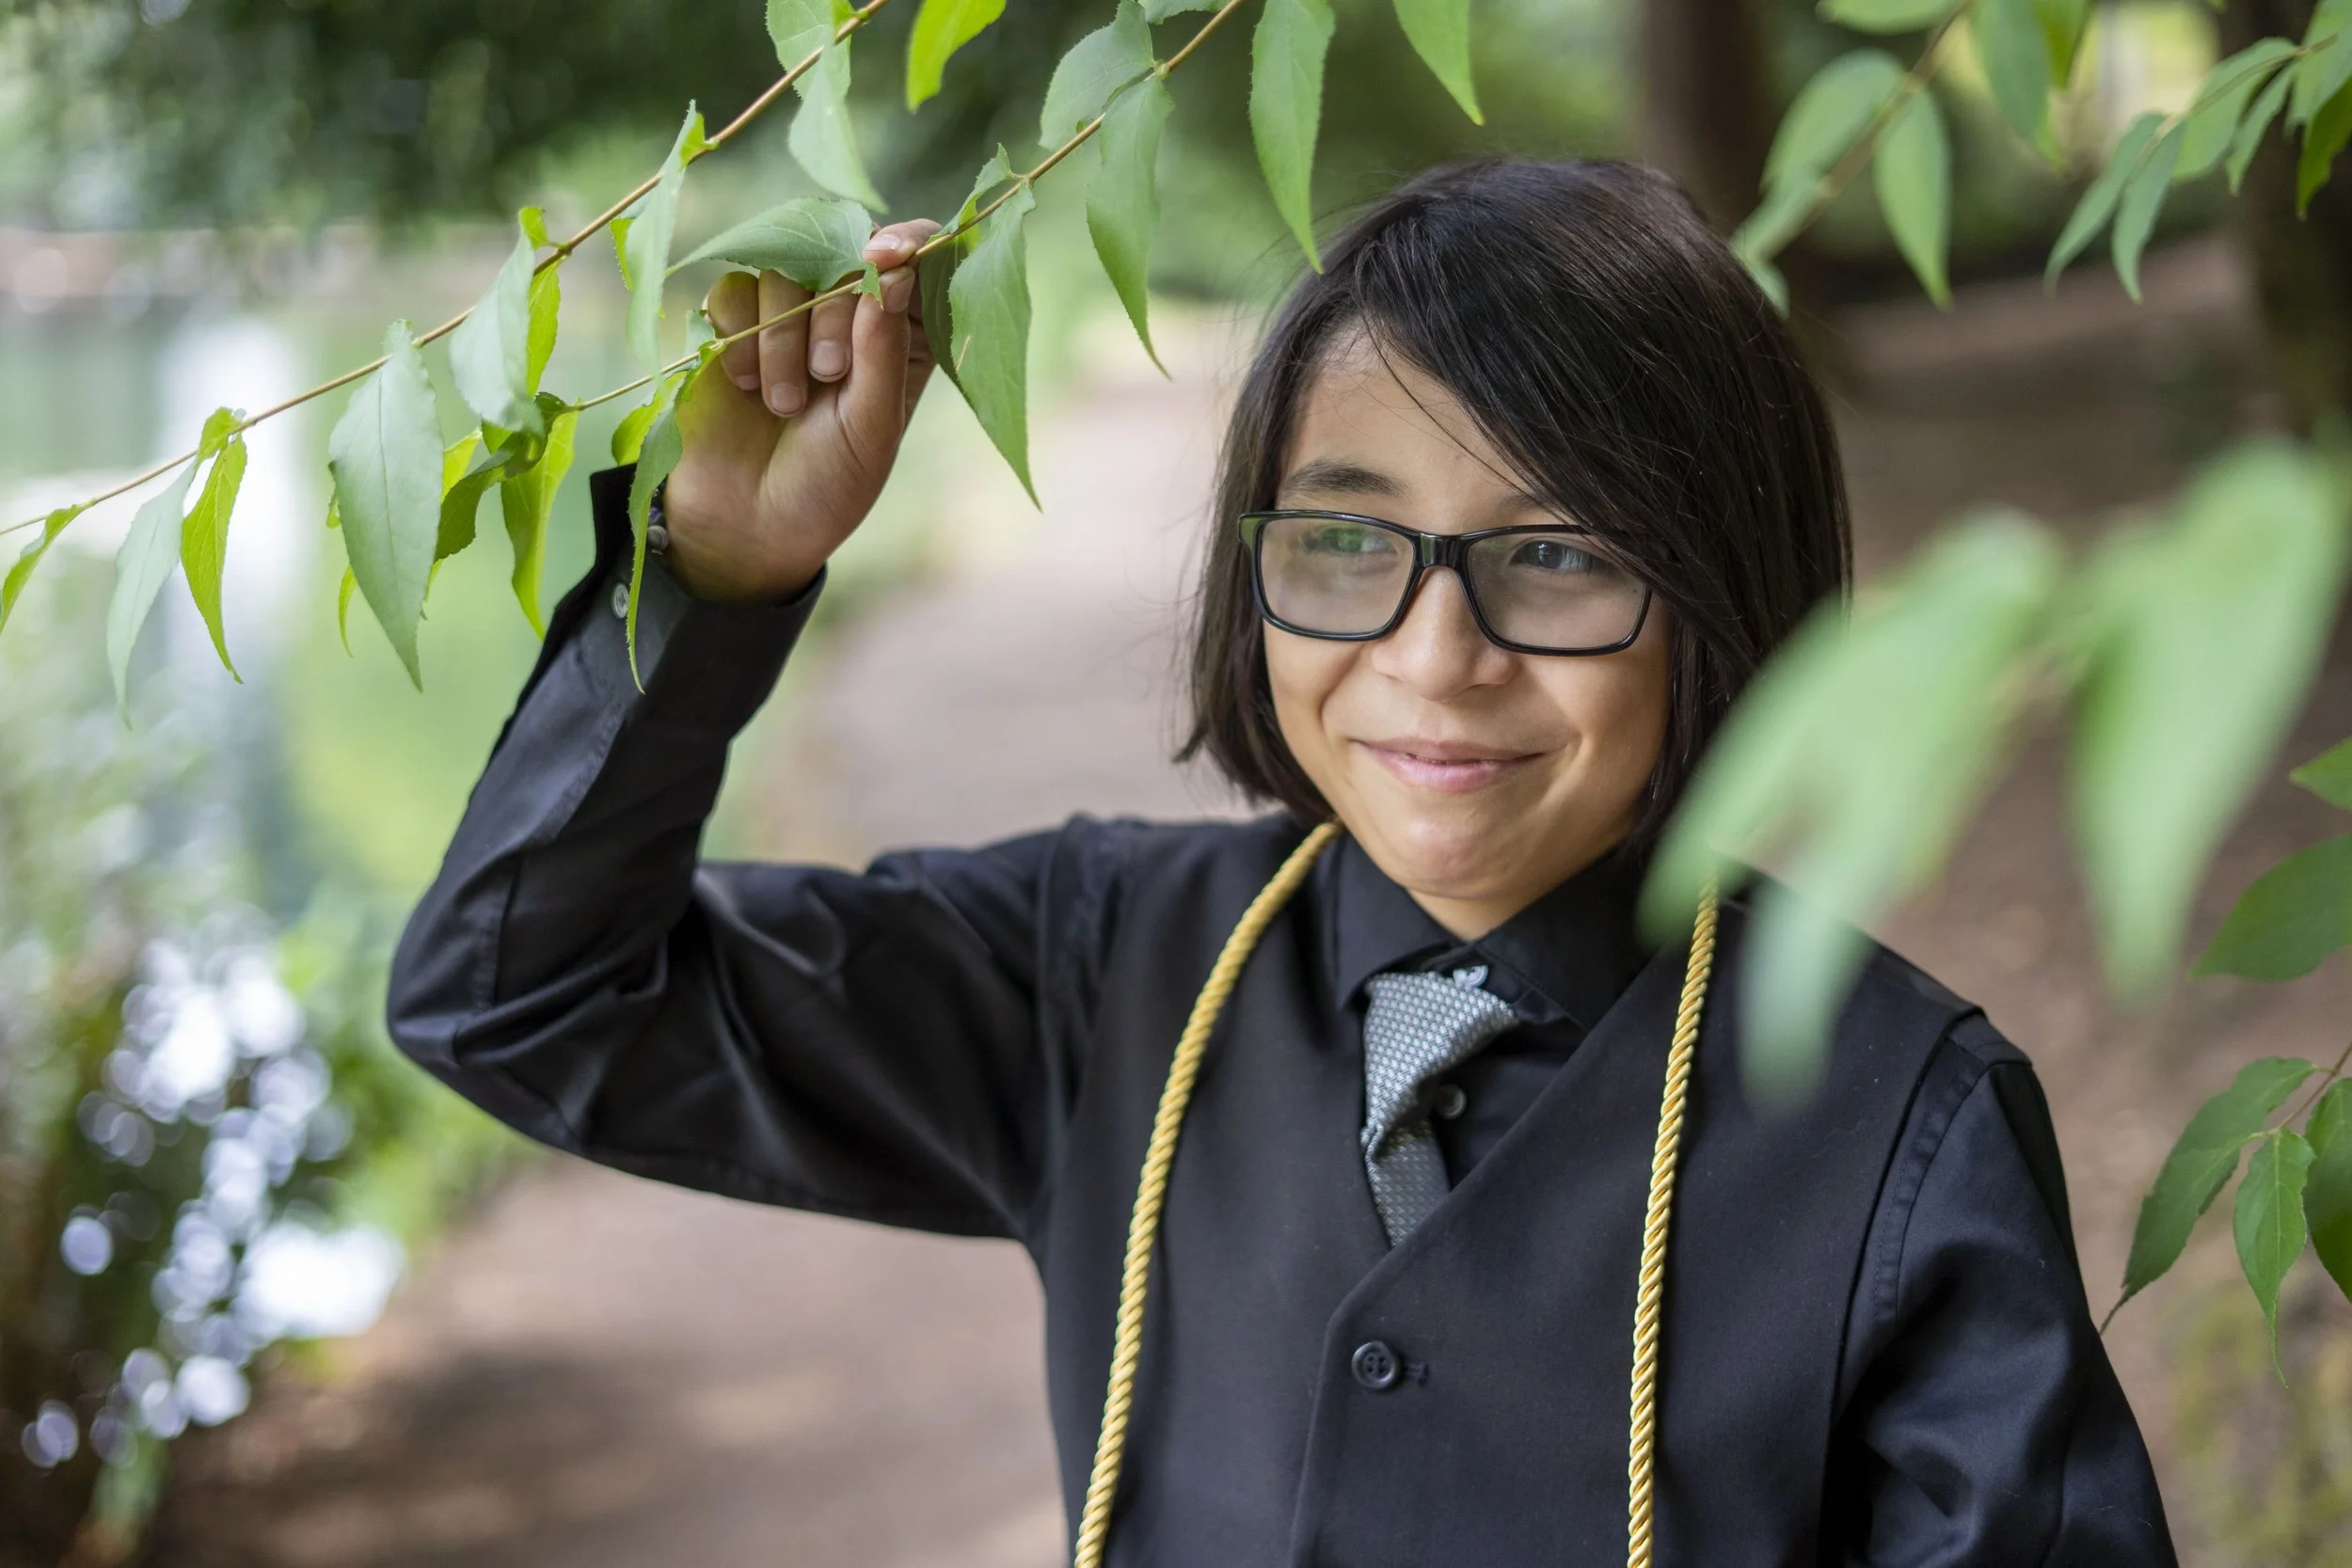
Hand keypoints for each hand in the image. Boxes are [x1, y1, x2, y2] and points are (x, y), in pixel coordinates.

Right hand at [660, 218, 942, 601]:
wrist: (746, 526)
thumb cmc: (827, 485)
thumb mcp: (870, 427)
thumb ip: (884, 351)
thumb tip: (895, 272)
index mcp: (900, 339)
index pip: (915, 259)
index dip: (905, 244)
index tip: (883, 257)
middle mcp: (846, 318)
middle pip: (842, 254)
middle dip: (833, 313)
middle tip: (826, 376)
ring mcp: (786, 317)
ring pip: (783, 271)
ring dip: (781, 335)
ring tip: (783, 403)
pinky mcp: (732, 326)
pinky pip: (732, 290)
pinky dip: (738, 332)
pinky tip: (744, 385)